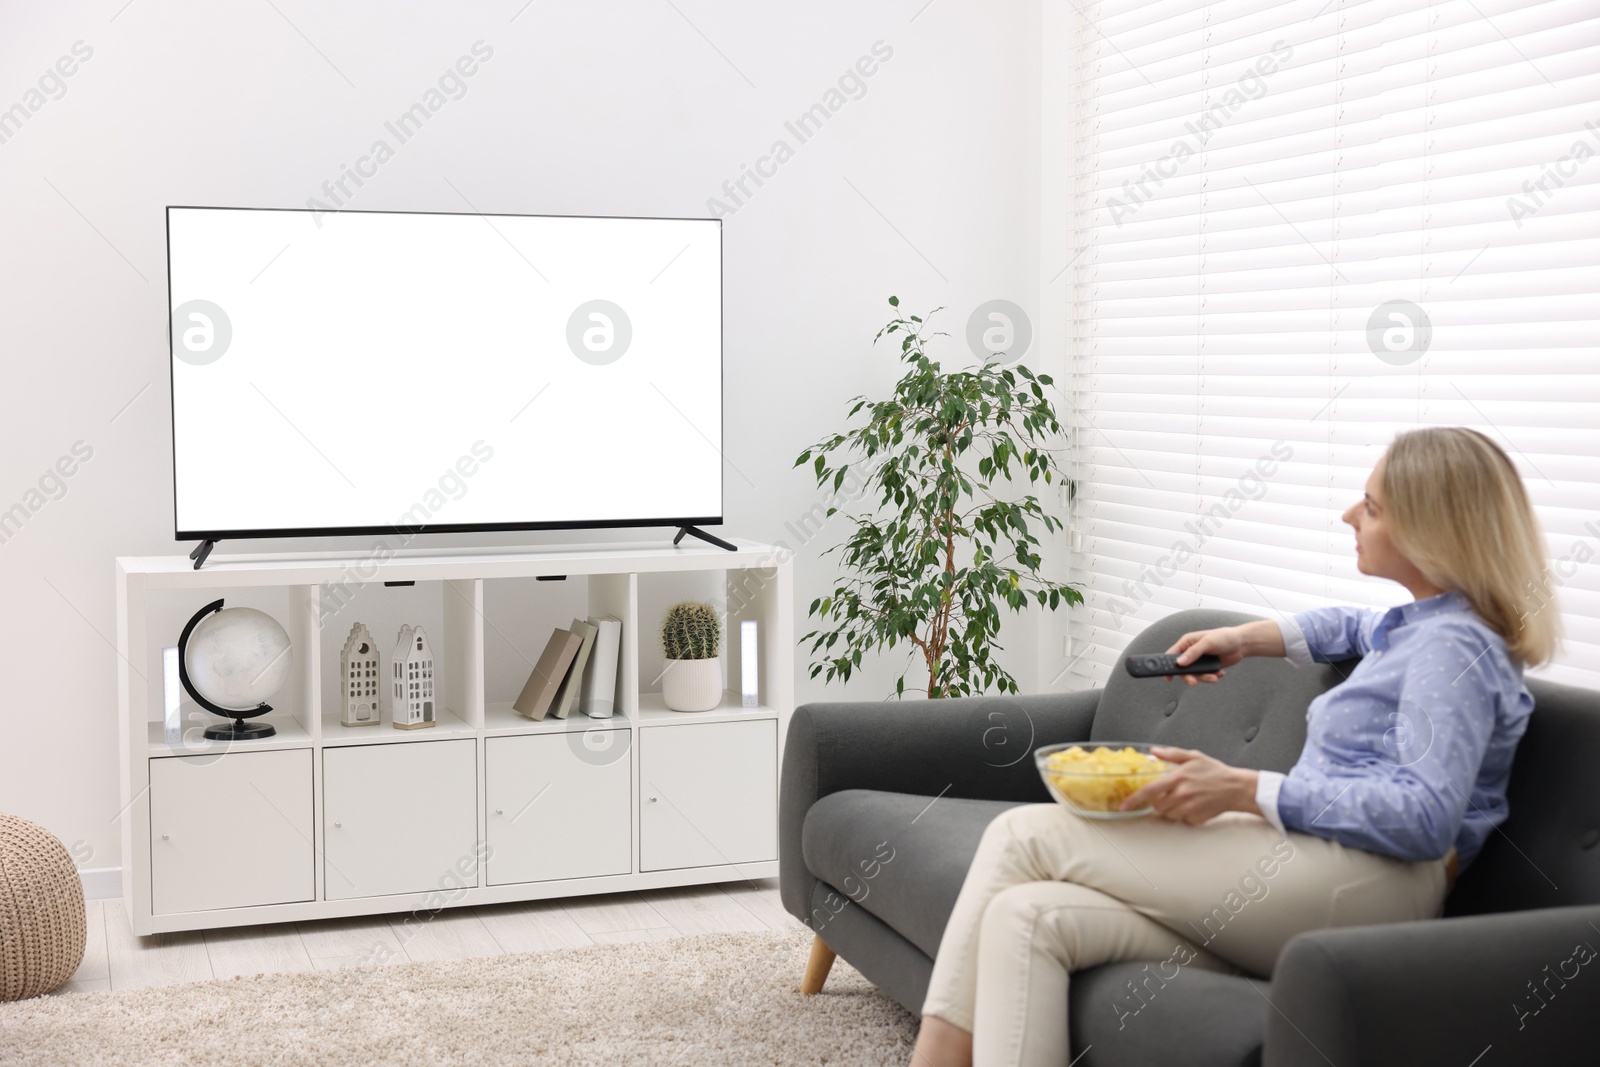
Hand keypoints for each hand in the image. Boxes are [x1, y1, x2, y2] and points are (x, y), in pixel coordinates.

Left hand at [1120, 746, 1259, 823]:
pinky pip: (1183, 820)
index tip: (1123, 806)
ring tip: (1185, 798)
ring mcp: (1189, 807)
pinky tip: (1195, 804)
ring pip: (1169, 814)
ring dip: (1171, 809)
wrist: (1236, 788)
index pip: (1149, 791)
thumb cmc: (1214, 771)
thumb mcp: (1194, 757)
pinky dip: (1185, 814)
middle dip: (1159, 802)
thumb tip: (1154, 751)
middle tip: (1170, 794)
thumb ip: (1172, 754)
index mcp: (1178, 778)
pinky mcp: (1197, 818)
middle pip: (1157, 806)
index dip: (1133, 799)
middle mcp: (1182, 794)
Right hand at [1164, 626, 1244, 685]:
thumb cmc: (1224, 637)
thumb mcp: (1207, 643)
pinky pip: (1204, 676)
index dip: (1168, 666)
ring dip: (1204, 677)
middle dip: (1189, 676)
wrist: (1241, 644)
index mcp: (1187, 642)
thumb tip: (1180, 662)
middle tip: (1194, 682)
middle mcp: (1190, 652)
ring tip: (1214, 676)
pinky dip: (1211, 676)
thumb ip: (1193, 652)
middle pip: (1182, 669)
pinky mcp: (1207, 667)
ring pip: (1194, 675)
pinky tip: (1219, 671)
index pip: (1172, 655)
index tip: (1168, 677)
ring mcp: (1199, 661)